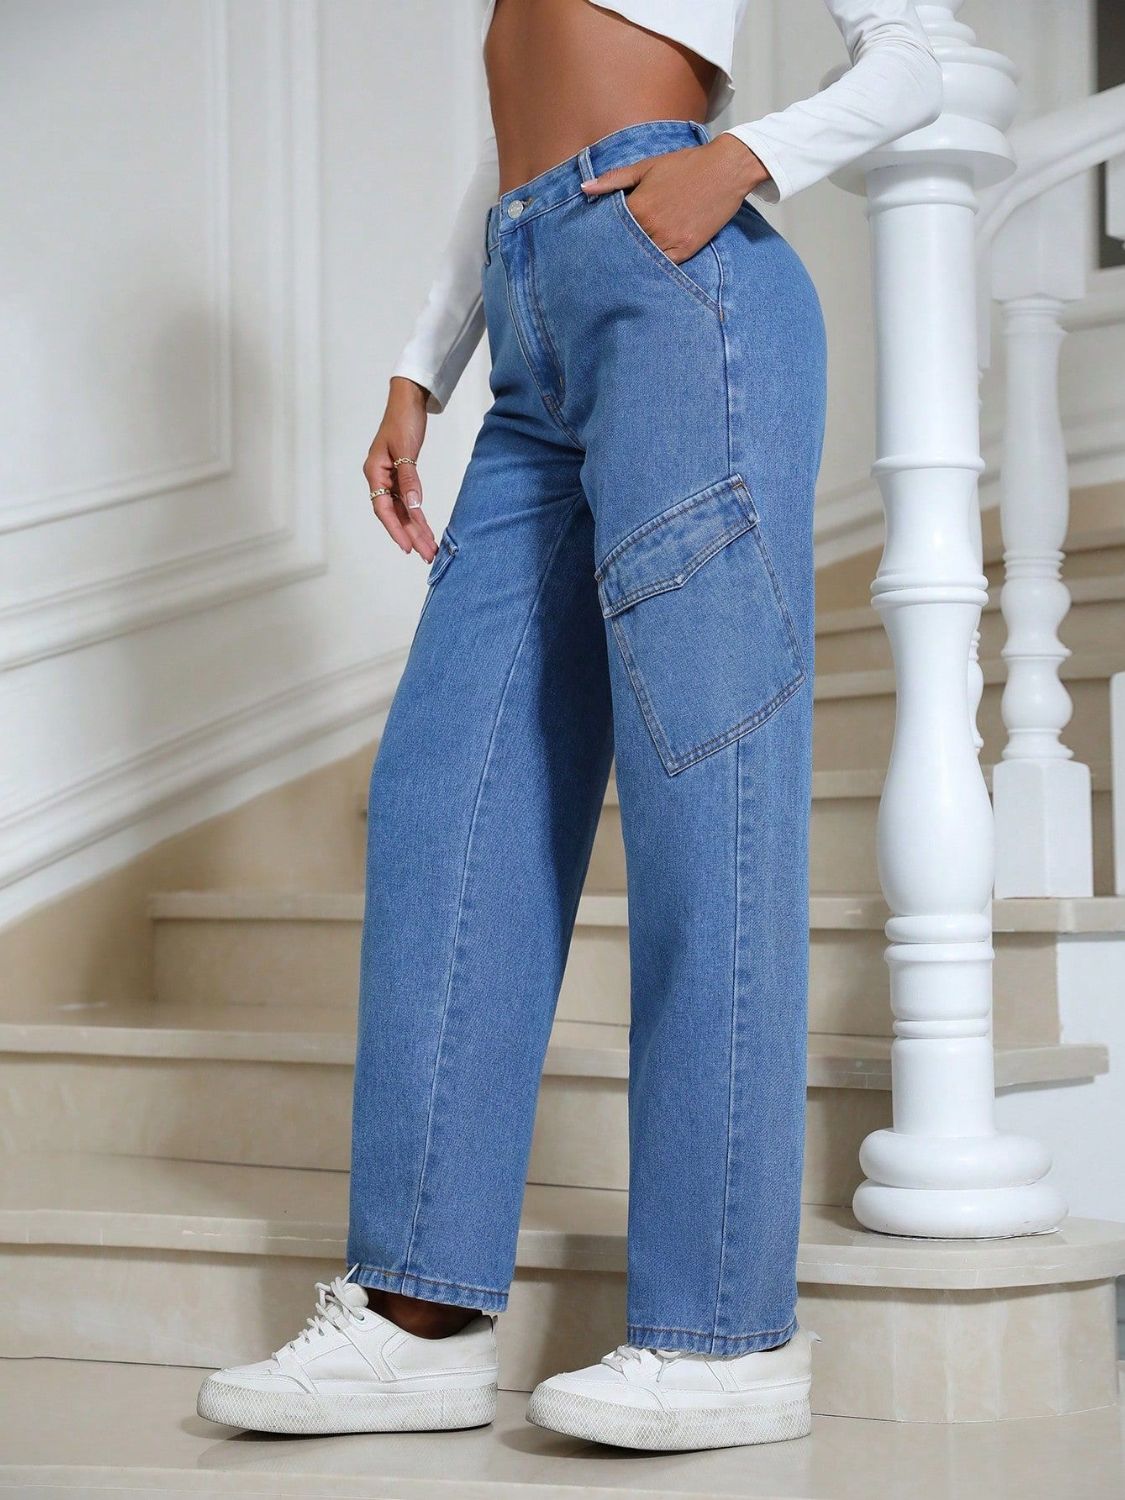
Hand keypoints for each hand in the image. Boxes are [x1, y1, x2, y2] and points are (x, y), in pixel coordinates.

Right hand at [364, 377, 437, 561]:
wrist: (408, 401)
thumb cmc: (403, 420)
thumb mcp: (406, 450)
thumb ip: (409, 479)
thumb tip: (413, 506)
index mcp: (375, 472)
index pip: (383, 509)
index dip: (395, 530)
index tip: (408, 547)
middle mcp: (380, 478)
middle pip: (394, 515)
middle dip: (411, 536)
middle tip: (427, 555)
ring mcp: (390, 479)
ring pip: (402, 511)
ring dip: (416, 530)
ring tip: (430, 549)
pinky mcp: (402, 476)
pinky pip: (408, 502)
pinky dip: (418, 516)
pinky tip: (426, 530)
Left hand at [580, 135, 768, 264]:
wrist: (725, 170)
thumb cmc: (685, 165)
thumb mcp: (647, 167)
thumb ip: (614, 180)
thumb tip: (584, 189)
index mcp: (639, 206)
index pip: (611, 227)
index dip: (603, 232)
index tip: (594, 239)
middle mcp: (652, 227)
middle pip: (625, 246)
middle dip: (616, 248)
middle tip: (600, 259)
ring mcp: (670, 241)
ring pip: (643, 258)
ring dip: (634, 259)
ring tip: (623, 263)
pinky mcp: (686, 250)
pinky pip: (664, 265)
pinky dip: (654, 265)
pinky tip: (647, 263)